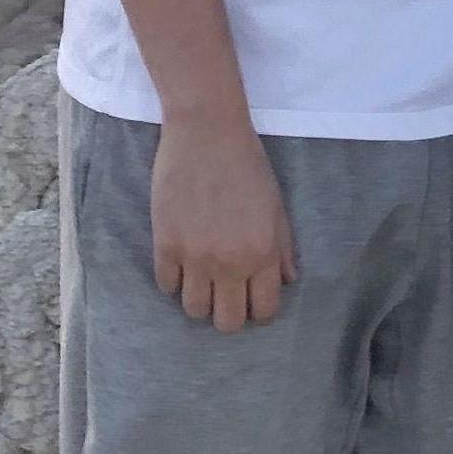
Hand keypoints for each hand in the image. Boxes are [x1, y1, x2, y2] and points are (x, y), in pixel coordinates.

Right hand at [149, 117, 297, 330]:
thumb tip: (286, 280)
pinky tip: (182, 262)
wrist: (207, 131)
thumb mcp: (276, 205)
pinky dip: (175, 280)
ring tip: (202, 279)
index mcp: (263, 253)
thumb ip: (283, 248)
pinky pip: (167, 285)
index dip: (259, 309)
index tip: (252, 298)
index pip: (264, 310)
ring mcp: (195, 256)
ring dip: (200, 300)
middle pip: (228, 322)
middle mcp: (230, 262)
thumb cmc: (247, 164)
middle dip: (229, 314)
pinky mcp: (165, 244)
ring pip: (195, 311)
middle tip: (226, 294)